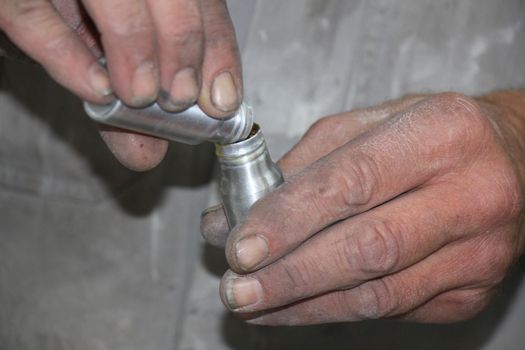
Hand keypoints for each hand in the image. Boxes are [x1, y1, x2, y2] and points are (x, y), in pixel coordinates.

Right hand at [0, 0, 241, 169]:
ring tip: (140, 95)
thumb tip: (146, 155)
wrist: (14, 5)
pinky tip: (95, 87)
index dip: (216, 49)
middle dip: (183, 49)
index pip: (201, 2)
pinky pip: (33, 16)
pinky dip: (67, 55)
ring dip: (136, 48)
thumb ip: (125, 108)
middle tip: (179, 98)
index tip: (222, 97)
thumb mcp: (102, 61)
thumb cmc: (62, 26)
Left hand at [202, 91, 524, 324]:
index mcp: (442, 134)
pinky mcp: (472, 291)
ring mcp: (477, 252)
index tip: (240, 243)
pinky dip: (334, 312)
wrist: (516, 162)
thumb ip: (312, 159)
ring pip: (378, 293)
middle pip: (367, 247)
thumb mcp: (375, 121)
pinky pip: (393, 309)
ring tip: (253, 303)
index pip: (352, 182)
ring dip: (304, 304)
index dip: (289, 218)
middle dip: (289, 274)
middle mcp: (471, 195)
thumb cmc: (438, 134)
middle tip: (235, 286)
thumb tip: (249, 204)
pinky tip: (296, 307)